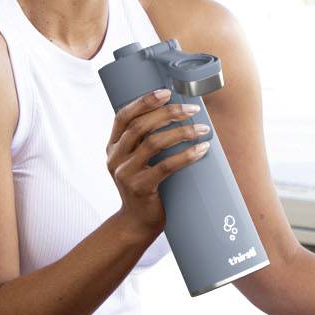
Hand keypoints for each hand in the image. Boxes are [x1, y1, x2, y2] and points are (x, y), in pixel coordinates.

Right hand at [104, 88, 209, 237]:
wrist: (138, 222)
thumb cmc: (147, 186)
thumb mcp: (138, 161)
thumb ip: (146, 141)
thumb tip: (179, 113)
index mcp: (113, 146)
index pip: (123, 116)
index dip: (144, 101)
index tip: (167, 92)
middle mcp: (115, 157)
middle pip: (140, 126)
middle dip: (168, 113)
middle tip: (192, 109)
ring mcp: (125, 173)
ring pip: (153, 143)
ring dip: (181, 132)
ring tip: (202, 129)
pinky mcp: (140, 188)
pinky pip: (165, 166)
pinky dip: (186, 155)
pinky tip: (201, 149)